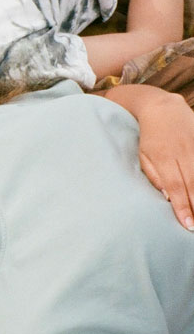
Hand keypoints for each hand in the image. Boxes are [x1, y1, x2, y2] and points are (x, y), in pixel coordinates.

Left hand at [102, 84, 193, 228]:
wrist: (162, 108)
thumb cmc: (150, 138)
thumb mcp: (144, 157)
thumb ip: (155, 177)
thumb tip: (169, 198)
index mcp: (164, 158)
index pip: (176, 188)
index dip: (183, 207)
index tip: (188, 225)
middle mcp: (183, 152)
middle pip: (193, 184)